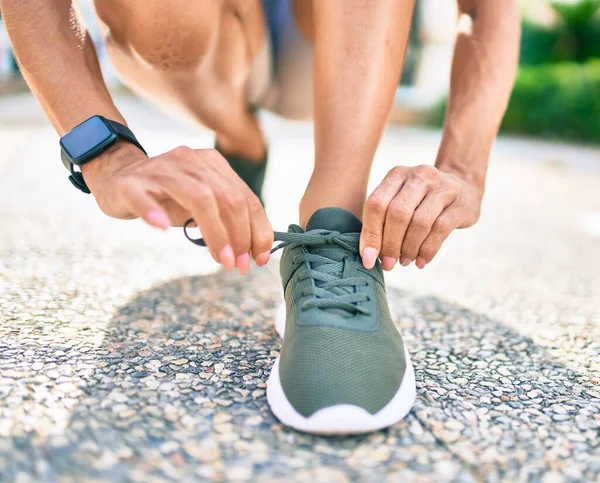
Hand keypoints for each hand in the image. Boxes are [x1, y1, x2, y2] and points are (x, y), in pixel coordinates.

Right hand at [81, 142, 273, 272]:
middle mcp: (190, 161)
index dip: (258, 229)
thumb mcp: (201, 203)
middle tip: (239, 265)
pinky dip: (153, 212)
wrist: (118, 175)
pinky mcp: (130, 183)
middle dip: (239, 236)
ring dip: (215, 233)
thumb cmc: (166, 195)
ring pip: (197, 198)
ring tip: (221, 259)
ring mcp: (160, 170)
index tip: (259, 258)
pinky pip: (142, 196)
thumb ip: (227, 217)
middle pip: (227, 198)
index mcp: (212, 164)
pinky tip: (161, 227)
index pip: (245, 197)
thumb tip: (255, 249)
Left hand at [360, 165, 481, 269]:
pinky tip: (422, 260)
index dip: (371, 234)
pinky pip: (440, 229)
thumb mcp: (400, 203)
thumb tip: (368, 258)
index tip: (368, 258)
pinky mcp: (461, 202)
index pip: (376, 204)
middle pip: (397, 213)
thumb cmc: (421, 202)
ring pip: (419, 222)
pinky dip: (428, 249)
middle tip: (389, 263)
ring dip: (409, 248)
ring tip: (405, 261)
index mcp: (397, 174)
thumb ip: (381, 225)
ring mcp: (443, 187)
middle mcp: (419, 176)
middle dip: (390, 244)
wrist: (463, 188)